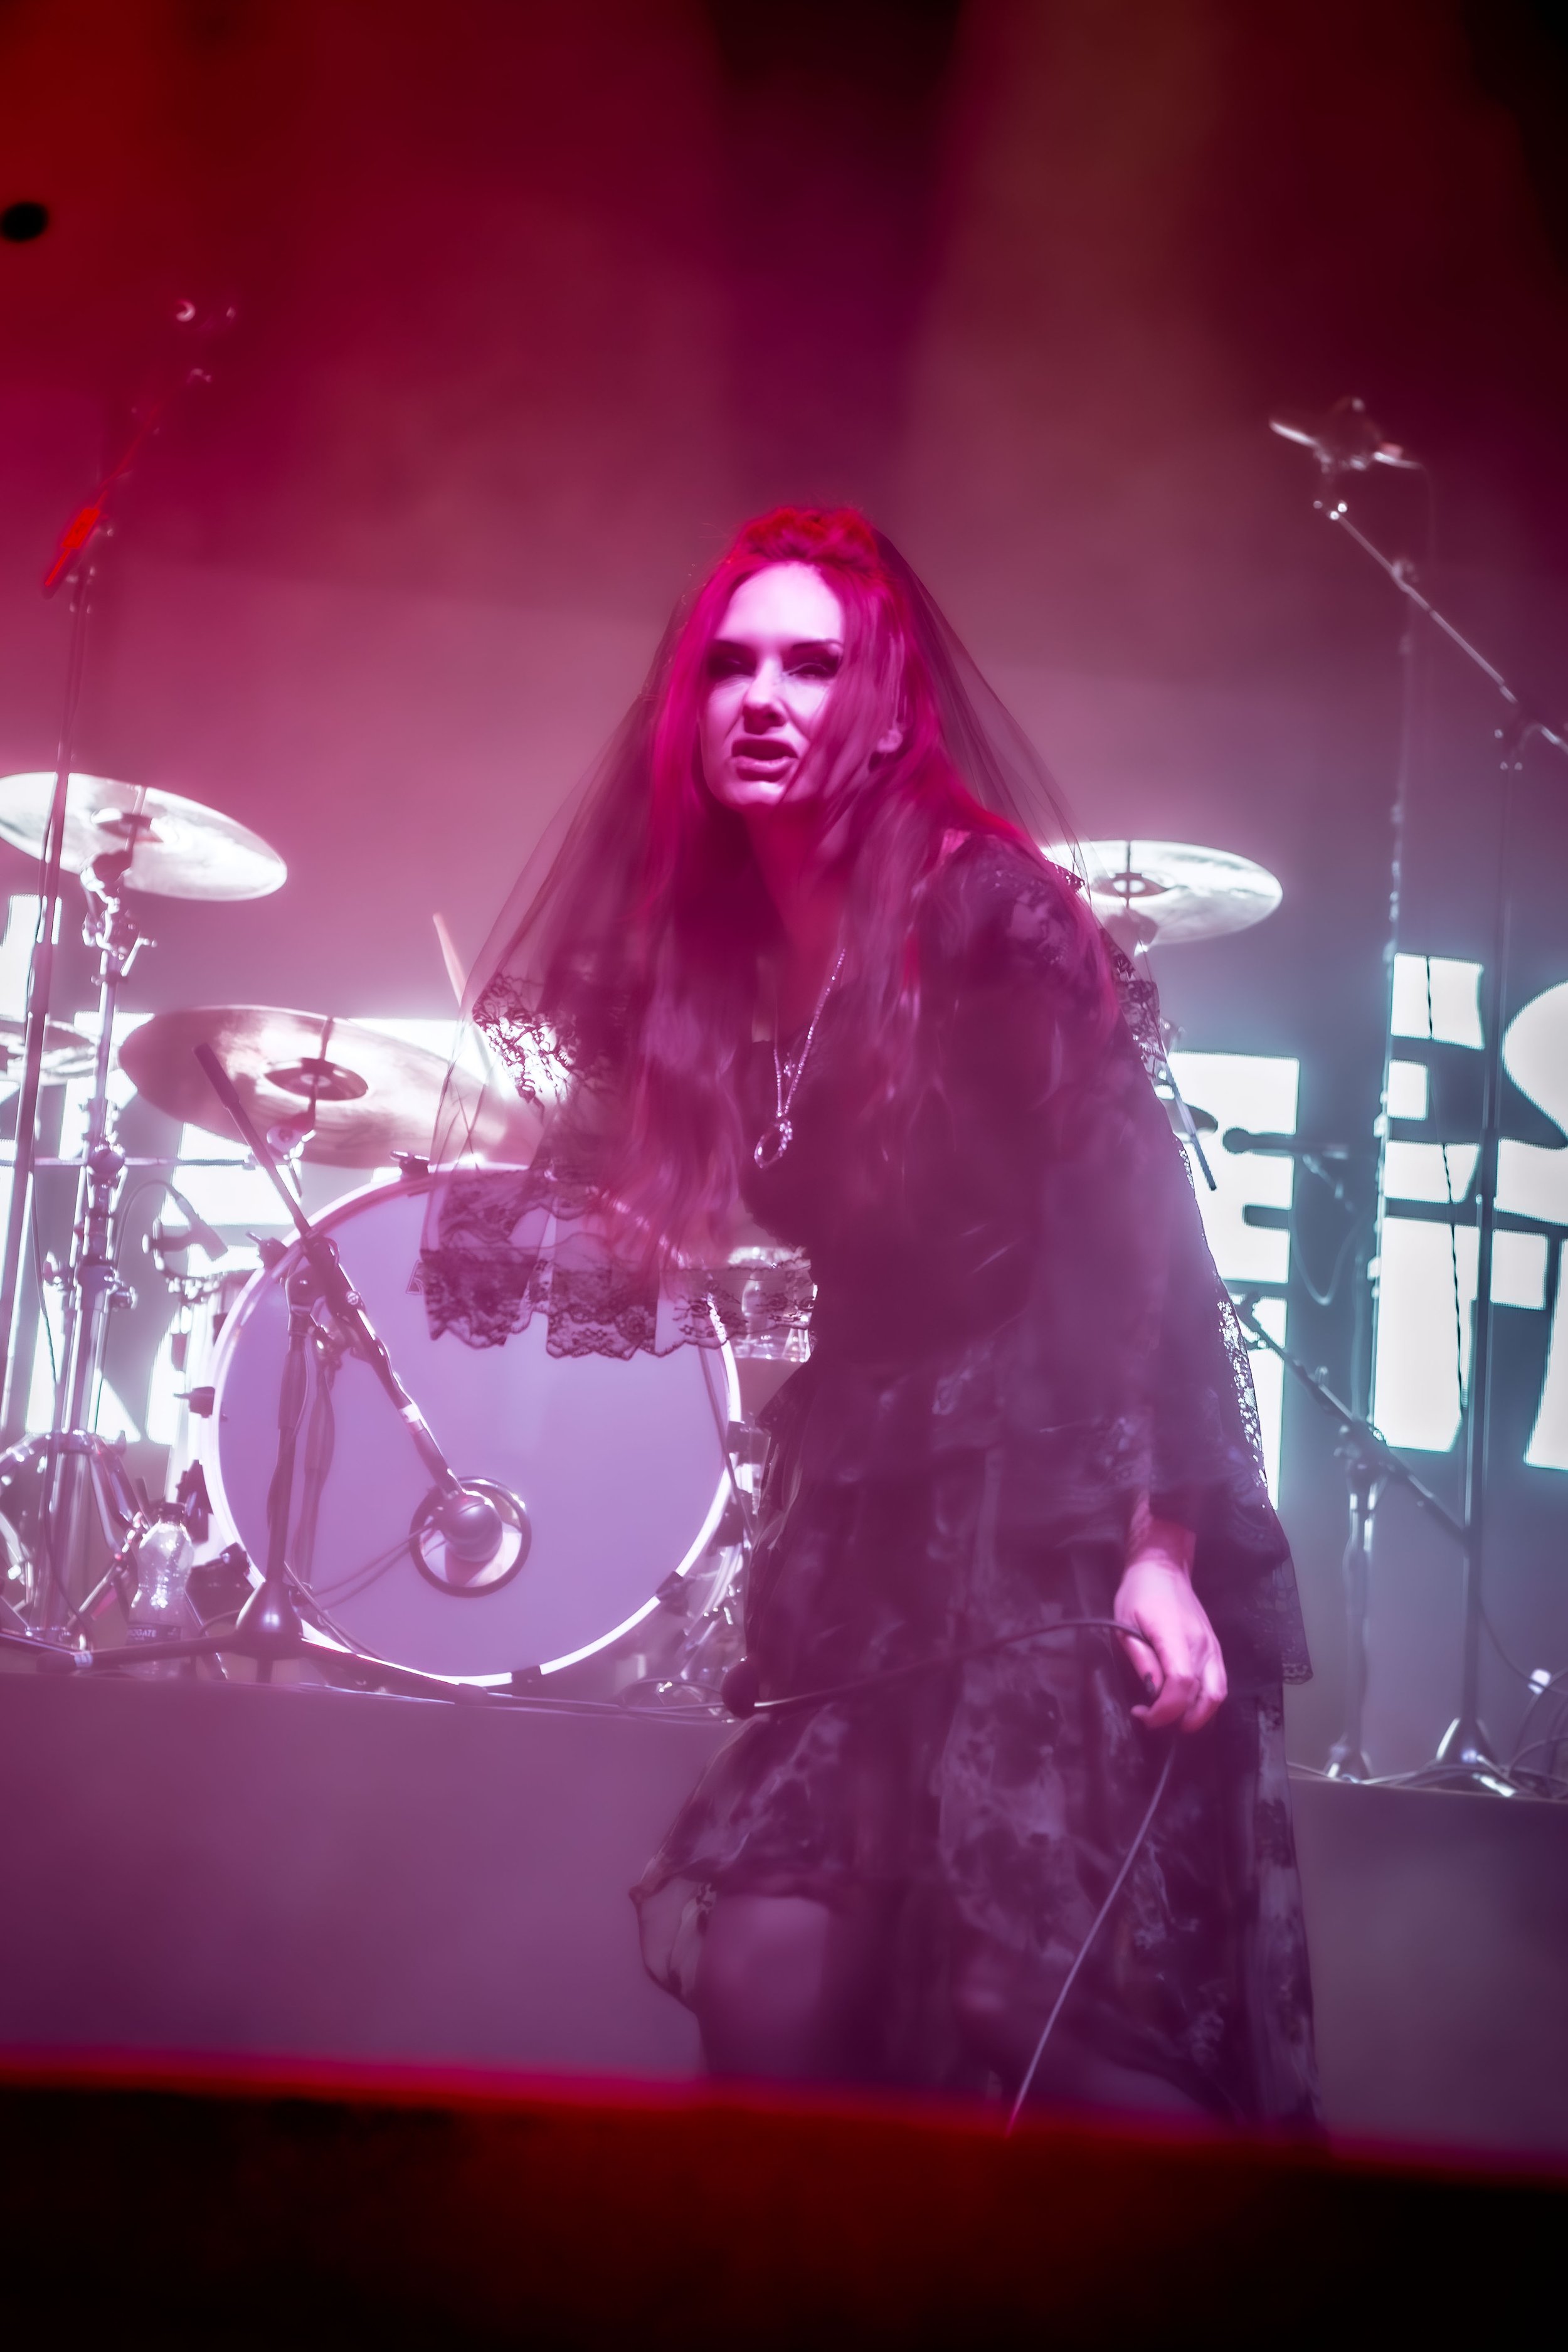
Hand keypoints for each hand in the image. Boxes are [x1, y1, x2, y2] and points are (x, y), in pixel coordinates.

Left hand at [1114, 1551, 1226, 1733]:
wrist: (1163, 1568)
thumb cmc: (1139, 1593)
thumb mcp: (1125, 1624)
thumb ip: (1141, 1660)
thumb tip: (1152, 1692)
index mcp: (1176, 1636)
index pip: (1181, 1684)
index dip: (1165, 1709)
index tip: (1144, 1715)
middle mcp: (1201, 1644)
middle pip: (1205, 1696)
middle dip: (1180, 1719)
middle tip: (1154, 1720)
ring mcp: (1212, 1647)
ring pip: (1217, 1694)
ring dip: (1197, 1714)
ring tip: (1171, 1716)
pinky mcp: (1215, 1648)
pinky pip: (1218, 1682)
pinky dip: (1205, 1700)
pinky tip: (1184, 1702)